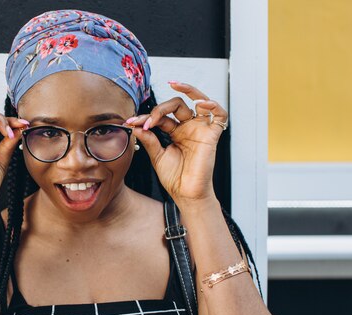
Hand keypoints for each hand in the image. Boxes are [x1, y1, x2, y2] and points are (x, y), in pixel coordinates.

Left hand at [126, 81, 227, 204]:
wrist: (186, 194)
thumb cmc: (174, 178)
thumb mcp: (157, 156)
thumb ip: (149, 139)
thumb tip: (136, 125)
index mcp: (175, 132)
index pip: (162, 116)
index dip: (146, 117)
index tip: (131, 123)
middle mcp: (188, 128)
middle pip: (177, 104)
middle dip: (160, 108)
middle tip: (147, 120)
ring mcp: (200, 129)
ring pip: (198, 100)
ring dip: (188, 89)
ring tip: (174, 84)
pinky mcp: (211, 135)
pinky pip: (219, 114)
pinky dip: (213, 105)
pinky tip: (200, 103)